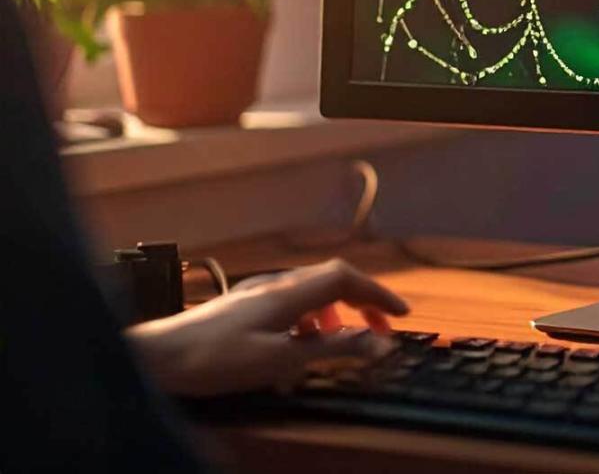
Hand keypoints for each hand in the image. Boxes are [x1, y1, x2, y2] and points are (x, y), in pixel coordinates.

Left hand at [126, 258, 409, 396]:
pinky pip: (290, 303)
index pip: (347, 278)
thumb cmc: (215, 360)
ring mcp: (257, 293)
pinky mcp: (242, 306)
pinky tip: (299, 344)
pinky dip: (309, 319)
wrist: (156, 357)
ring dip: (336, 311)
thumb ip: (332, 349)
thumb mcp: (280, 360)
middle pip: (332, 279)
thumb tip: (379, 344)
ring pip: (310, 291)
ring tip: (341, 341)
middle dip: (362, 300)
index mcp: (289, 293)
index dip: (378, 293)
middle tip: (380, 329)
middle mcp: (275, 285)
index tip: (401, 316)